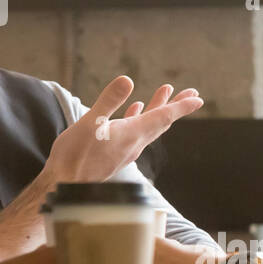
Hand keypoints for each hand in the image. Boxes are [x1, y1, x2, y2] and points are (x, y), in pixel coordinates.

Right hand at [46, 76, 203, 184]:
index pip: (163, 117)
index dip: (181, 106)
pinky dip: (139, 118)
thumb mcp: (90, 122)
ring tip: (165, 94)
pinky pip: (135, 133)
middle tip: (191, 93)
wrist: (65, 184)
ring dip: (158, 110)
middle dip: (176, 106)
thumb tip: (127, 80)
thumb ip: (109, 100)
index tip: (197, 98)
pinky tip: (135, 110)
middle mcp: (134, 143)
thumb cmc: (75, 154)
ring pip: (149, 127)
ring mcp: (126, 150)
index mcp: (131, 133)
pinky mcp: (116, 154)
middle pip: (161, 122)